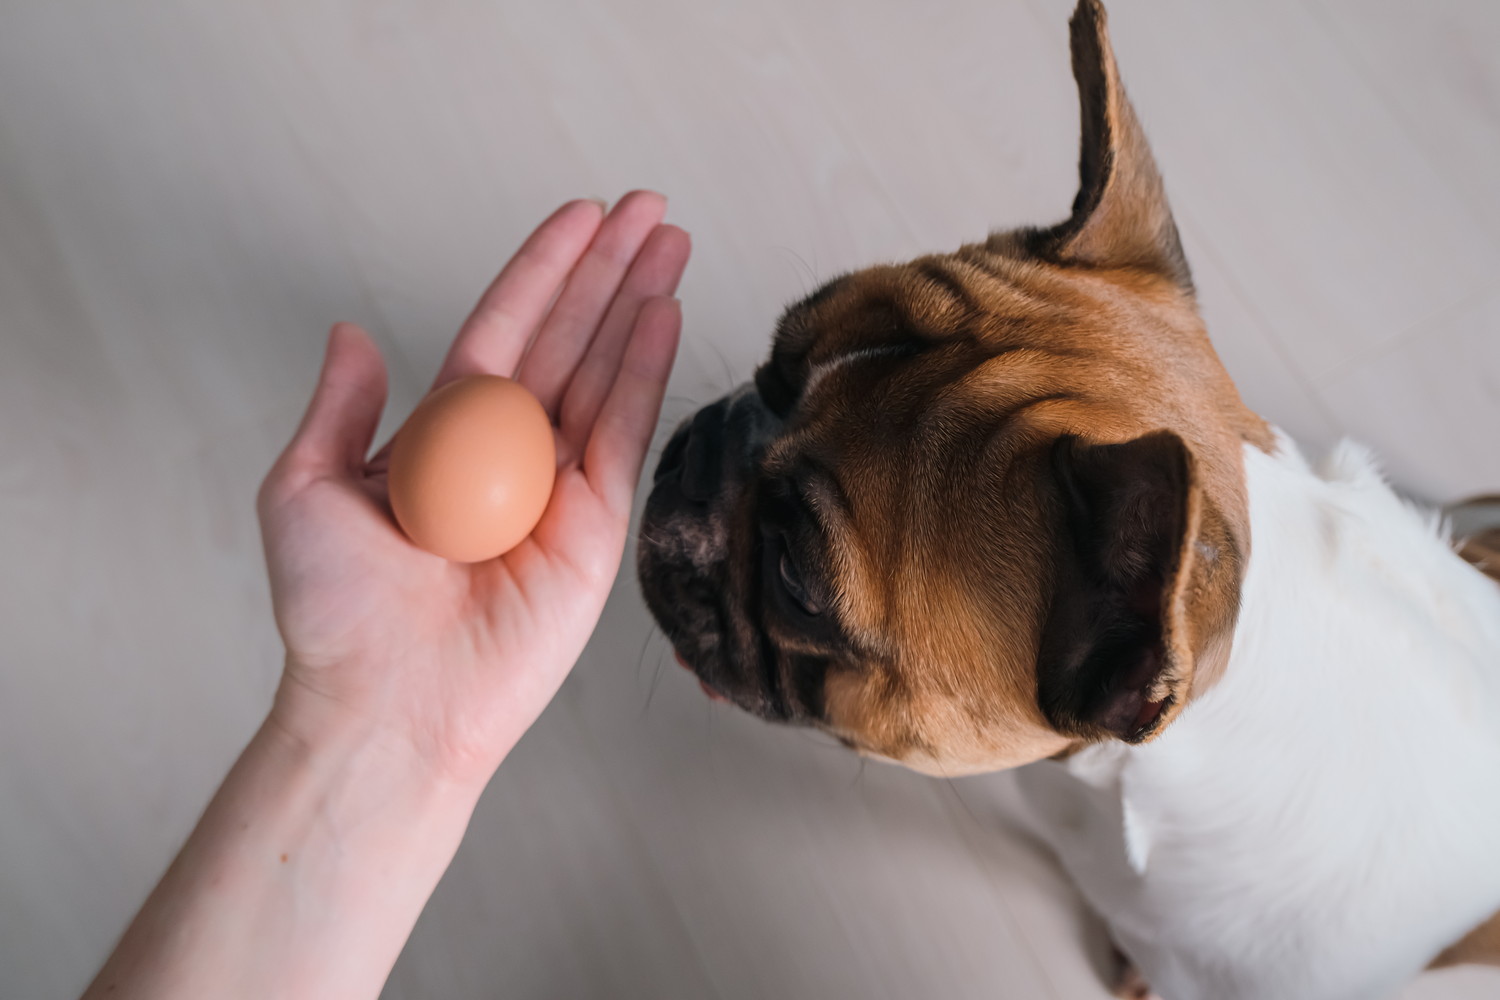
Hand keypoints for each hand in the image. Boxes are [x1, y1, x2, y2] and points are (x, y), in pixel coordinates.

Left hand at [256, 192, 689, 783]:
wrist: (385, 702)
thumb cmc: (336, 612)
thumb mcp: (307, 489)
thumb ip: (340, 408)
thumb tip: (352, 332)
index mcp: (445, 435)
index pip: (505, 329)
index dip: (543, 270)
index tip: (580, 216)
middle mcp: (510, 452)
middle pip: (569, 338)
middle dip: (608, 269)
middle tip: (649, 207)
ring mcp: (559, 487)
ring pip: (605, 372)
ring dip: (639, 303)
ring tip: (672, 240)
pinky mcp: (596, 526)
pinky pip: (624, 432)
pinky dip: (645, 369)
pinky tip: (663, 312)